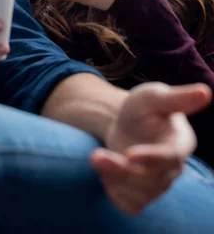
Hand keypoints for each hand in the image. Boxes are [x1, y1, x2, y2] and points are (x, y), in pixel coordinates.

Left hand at [91, 82, 211, 214]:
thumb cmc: (143, 108)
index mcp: (180, 142)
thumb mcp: (153, 97)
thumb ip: (177, 98)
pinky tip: (107, 173)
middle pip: (150, 179)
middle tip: (95, 156)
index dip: (152, 158)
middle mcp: (173, 168)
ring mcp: (159, 185)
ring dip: (113, 178)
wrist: (125, 123)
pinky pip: (129, 205)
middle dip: (121, 169)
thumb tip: (205, 92)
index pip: (170, 157)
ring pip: (138, 194)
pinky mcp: (143, 196)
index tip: (130, 154)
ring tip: (96, 156)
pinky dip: (114, 193)